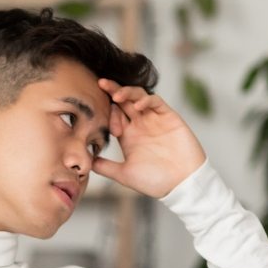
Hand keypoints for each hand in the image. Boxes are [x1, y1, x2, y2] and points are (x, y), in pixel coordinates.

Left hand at [92, 79, 206, 198]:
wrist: (182, 184)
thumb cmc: (155, 181)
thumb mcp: (124, 174)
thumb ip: (105, 167)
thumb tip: (85, 162)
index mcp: (129, 136)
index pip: (114, 116)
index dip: (107, 115)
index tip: (105, 125)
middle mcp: (140, 125)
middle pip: (124, 101)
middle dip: (112, 91)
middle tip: (100, 83)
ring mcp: (154, 120)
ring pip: (139, 97)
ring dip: (127, 92)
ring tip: (117, 94)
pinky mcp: (170, 118)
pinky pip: (157, 102)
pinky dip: (147, 100)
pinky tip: (138, 104)